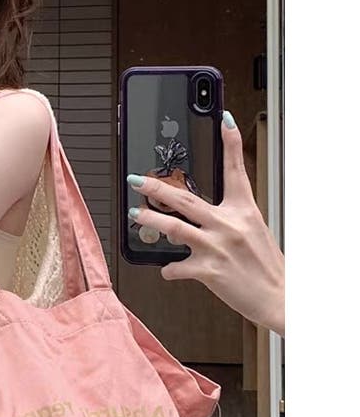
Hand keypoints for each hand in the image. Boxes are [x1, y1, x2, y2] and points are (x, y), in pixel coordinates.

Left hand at [127, 112, 284, 336]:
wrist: (280, 297)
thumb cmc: (266, 265)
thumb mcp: (254, 231)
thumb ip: (228, 218)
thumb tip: (199, 214)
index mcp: (244, 210)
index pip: (236, 170)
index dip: (230, 142)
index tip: (224, 119)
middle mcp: (229, 224)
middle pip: (186, 199)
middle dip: (157, 187)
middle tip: (137, 179)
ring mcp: (217, 246)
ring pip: (174, 227)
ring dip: (151, 220)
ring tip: (136, 214)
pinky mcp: (208, 270)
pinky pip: (177, 267)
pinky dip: (169, 269)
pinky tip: (168, 269)